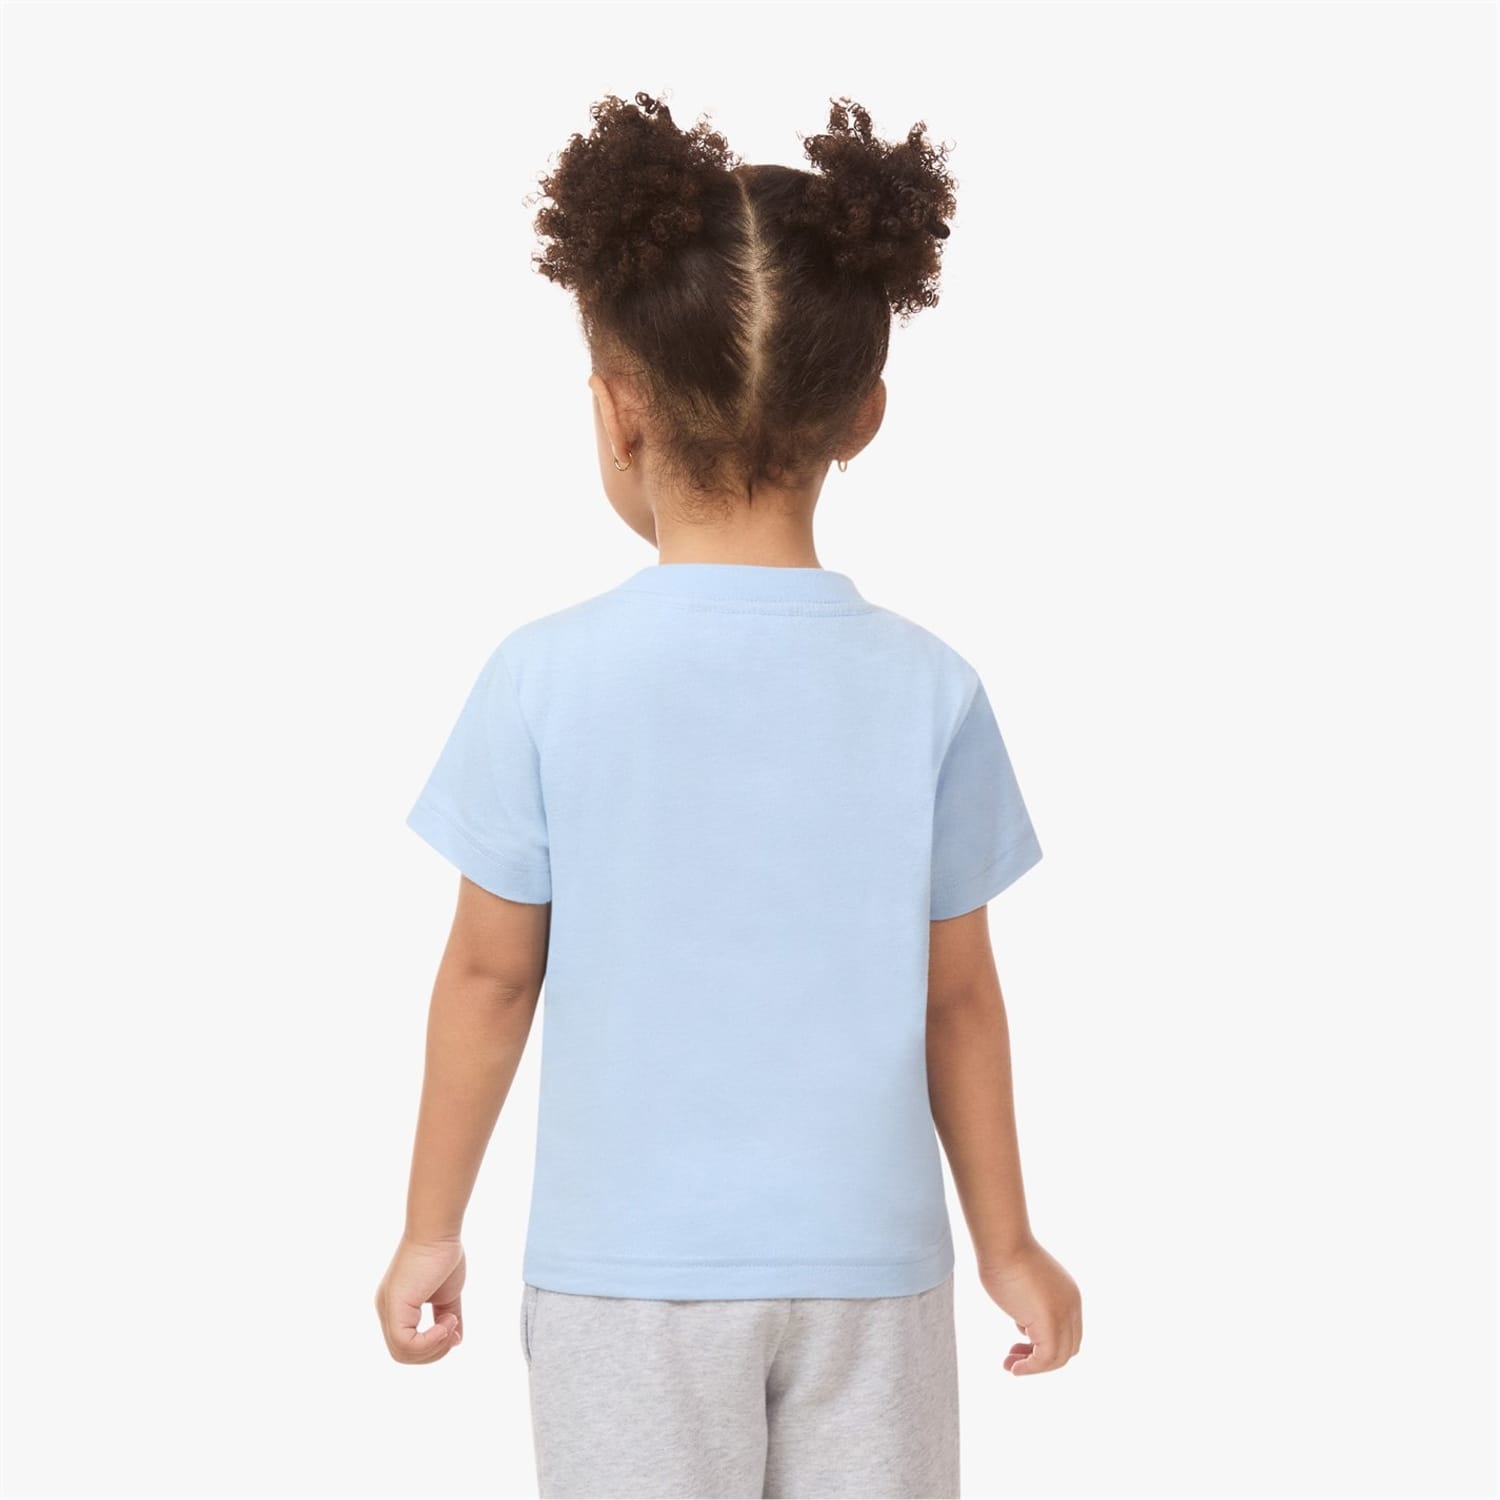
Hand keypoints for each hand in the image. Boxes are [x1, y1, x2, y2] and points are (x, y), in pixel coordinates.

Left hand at [374, 1234, 465, 1363]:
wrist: (437, 1231)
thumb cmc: (442, 1254)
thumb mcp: (447, 1295)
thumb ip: (449, 1317)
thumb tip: (455, 1340)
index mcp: (397, 1308)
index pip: (407, 1346)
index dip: (432, 1347)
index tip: (453, 1331)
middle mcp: (387, 1310)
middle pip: (403, 1354)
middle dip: (433, 1352)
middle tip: (452, 1334)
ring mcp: (387, 1309)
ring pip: (402, 1353)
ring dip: (433, 1347)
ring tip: (450, 1324)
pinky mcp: (393, 1306)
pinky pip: (405, 1343)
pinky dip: (430, 1340)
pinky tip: (446, 1322)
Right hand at [979, 1238, 1081, 1375]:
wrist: (1002, 1243)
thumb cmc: (1004, 1256)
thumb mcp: (1025, 1284)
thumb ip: (1030, 1304)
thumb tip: (1024, 1322)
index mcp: (1068, 1295)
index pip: (1067, 1333)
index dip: (1044, 1344)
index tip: (1017, 1343)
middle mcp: (1072, 1306)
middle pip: (1067, 1348)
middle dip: (1040, 1358)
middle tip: (1012, 1358)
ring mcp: (1063, 1315)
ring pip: (1058, 1357)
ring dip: (1033, 1367)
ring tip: (1010, 1366)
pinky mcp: (1050, 1323)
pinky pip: (1046, 1358)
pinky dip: (1031, 1368)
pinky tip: (1014, 1368)